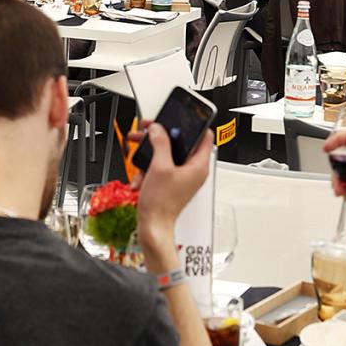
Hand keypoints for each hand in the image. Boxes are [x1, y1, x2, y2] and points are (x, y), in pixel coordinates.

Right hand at [134, 123, 213, 249]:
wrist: (153, 227)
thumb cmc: (162, 205)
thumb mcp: (159, 166)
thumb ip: (160, 143)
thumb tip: (158, 130)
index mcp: (199, 166)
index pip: (205, 136)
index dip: (192, 124)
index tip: (180, 118)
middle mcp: (193, 171)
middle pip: (181, 144)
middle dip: (162, 138)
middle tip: (149, 132)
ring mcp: (182, 178)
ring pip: (168, 155)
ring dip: (151, 156)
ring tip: (140, 160)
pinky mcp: (172, 183)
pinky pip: (161, 168)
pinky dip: (149, 170)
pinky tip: (141, 177)